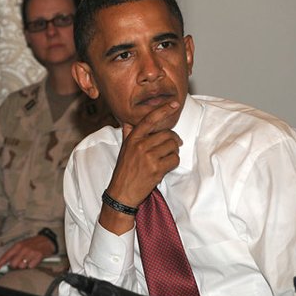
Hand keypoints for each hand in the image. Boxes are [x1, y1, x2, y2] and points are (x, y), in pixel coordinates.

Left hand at [0, 235, 54, 271]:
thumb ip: (15, 253)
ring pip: (22, 266)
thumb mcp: (22, 245)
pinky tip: (34, 260)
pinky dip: (32, 265)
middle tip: (21, 261)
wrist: (46, 240)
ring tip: (29, 259)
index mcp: (17, 245)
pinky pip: (31, 266)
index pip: (6, 255)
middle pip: (13, 264)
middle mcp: (23, 248)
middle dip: (16, 265)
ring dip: (25, 265)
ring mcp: (30, 252)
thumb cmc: (33, 243)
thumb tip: (8, 263)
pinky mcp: (38, 256)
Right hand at [101, 101, 182, 232]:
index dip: (163, 110)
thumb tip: (128, 121)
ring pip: (173, 147)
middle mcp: (140, 145)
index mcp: (132, 138)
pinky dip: (173, 163)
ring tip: (165, 158)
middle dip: (173, 140)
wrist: (121, 192)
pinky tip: (164, 167)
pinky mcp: (156, 169)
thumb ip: (128, 134)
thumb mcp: (124, 149)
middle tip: (172, 146)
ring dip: (173, 152)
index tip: (174, 103)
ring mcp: (148, 157)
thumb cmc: (124, 170)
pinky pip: (174, 160)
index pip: (149, 119)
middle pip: (168, 134)